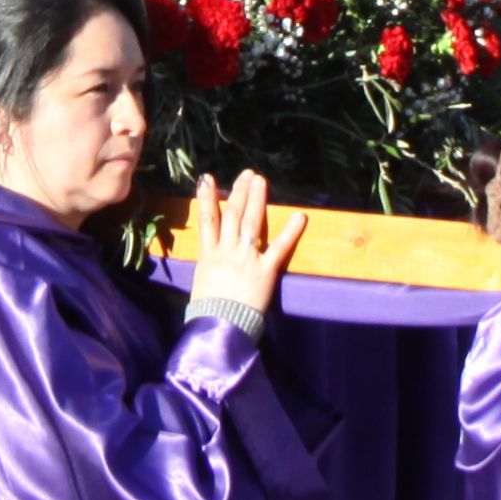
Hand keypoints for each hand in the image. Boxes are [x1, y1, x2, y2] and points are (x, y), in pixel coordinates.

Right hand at [184, 170, 305, 324]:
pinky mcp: (265, 270)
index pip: (207, 220)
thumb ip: (208, 267)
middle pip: (232, 214)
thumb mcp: (201, 283)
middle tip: (247, 174)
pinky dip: (290, 231)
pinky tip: (299, 215)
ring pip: (250, 222)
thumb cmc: (207, 311)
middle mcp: (226, 250)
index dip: (205, 198)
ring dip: (256, 199)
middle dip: (239, 192)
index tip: (207, 179)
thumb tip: (211, 260)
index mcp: (209, 255)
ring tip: (260, 180)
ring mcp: (246, 258)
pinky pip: (280, 248)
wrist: (218, 325)